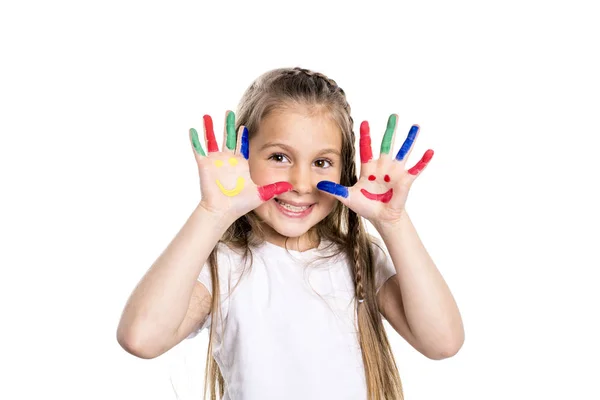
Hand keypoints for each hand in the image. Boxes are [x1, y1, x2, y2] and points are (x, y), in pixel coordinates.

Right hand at [189, 110, 291, 219]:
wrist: (223, 211)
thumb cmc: (241, 204)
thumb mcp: (261, 193)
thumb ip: (275, 188)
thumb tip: (291, 186)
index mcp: (241, 163)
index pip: (242, 145)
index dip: (243, 135)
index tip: (244, 125)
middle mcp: (228, 160)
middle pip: (228, 138)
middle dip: (228, 125)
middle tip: (229, 112)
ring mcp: (216, 162)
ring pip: (212, 140)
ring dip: (210, 128)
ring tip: (207, 116)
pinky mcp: (205, 165)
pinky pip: (199, 150)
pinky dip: (195, 140)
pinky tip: (192, 130)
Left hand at [316, 114, 433, 225]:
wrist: (381, 217)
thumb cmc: (365, 206)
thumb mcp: (347, 197)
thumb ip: (335, 190)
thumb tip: (318, 186)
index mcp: (369, 167)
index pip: (366, 147)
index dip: (366, 135)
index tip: (364, 121)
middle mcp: (383, 166)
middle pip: (387, 144)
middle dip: (391, 129)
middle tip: (394, 115)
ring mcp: (396, 172)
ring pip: (404, 152)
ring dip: (410, 139)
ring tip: (416, 126)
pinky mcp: (406, 180)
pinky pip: (416, 168)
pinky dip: (423, 160)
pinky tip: (430, 151)